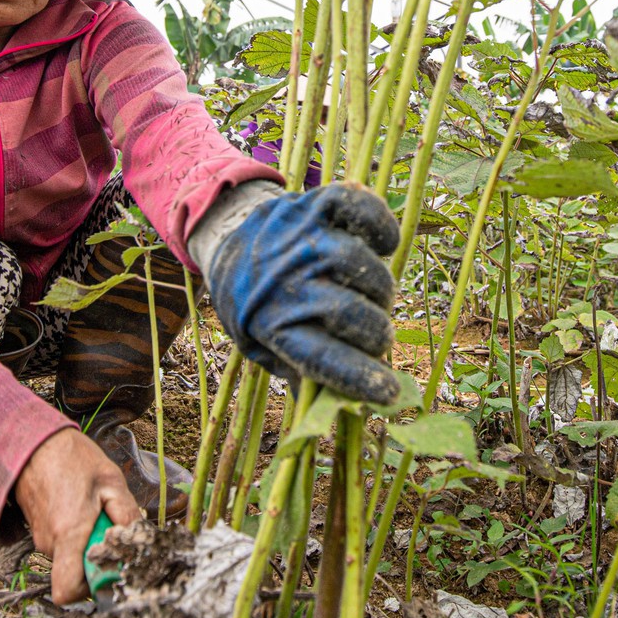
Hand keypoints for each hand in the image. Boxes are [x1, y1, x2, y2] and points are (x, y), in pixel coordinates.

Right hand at [12, 427, 141, 603]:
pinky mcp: (39, 530)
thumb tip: (140, 543)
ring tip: (95, 508)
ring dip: (88, 541)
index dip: (91, 589)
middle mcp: (50, 544)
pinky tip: (82, 506)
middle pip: (77, 573)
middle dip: (98, 556)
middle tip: (109, 524)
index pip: (67, 592)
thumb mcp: (111, 481)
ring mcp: (41, 538)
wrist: (33, 443)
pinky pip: (62, 544)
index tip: (110, 564)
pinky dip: (76, 533)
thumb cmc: (72, 459)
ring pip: (72, 557)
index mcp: (68, 535)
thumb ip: (127, 515)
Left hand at [206, 182, 399, 403]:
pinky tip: (385, 245)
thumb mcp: (261, 345)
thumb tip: (345, 413)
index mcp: (270, 324)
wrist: (228, 238)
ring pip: (365, 268)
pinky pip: (362, 208)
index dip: (362, 379)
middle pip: (354, 315)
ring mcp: (303, 238)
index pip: (323, 358)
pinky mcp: (317, 204)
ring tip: (372, 297)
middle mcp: (286, 281)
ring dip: (381, 290)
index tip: (388, 393)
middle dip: (377, 335)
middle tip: (376, 336)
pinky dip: (381, 226)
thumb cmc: (254, 302)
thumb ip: (300, 375)